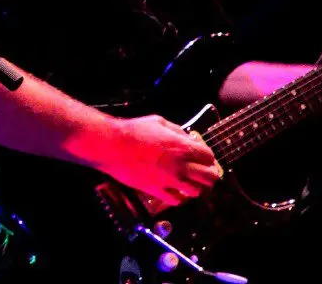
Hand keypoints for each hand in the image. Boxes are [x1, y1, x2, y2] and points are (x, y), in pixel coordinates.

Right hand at [89, 114, 221, 210]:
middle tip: (204, 173)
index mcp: (182, 147)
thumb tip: (188, 139)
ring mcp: (170, 180)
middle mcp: (180, 165)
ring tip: (191, 183)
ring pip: (196, 191)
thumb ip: (177, 131)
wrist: (112, 145)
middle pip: (209, 177)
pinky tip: (175, 191)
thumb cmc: (133, 130)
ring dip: (196, 187)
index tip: (203, 158)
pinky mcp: (157, 190)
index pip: (209, 157)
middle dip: (209, 175)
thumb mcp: (158, 122)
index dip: (208, 157)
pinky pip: (176, 200)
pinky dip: (179, 197)